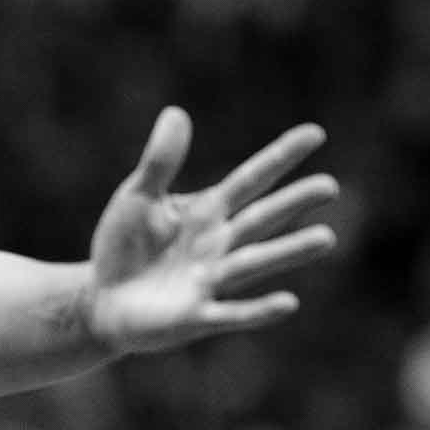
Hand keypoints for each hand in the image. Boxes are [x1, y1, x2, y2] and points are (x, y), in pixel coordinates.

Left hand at [86, 107, 336, 353]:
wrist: (100, 301)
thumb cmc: (124, 246)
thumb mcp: (137, 197)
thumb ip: (160, 161)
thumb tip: (177, 112)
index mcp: (208, 212)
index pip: (251, 180)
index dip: (280, 157)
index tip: (315, 134)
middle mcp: (218, 245)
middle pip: (261, 219)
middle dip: (293, 203)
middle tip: (329, 186)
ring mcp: (210, 281)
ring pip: (254, 264)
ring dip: (288, 252)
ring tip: (325, 238)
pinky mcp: (195, 317)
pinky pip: (230, 314)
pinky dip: (257, 311)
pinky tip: (287, 303)